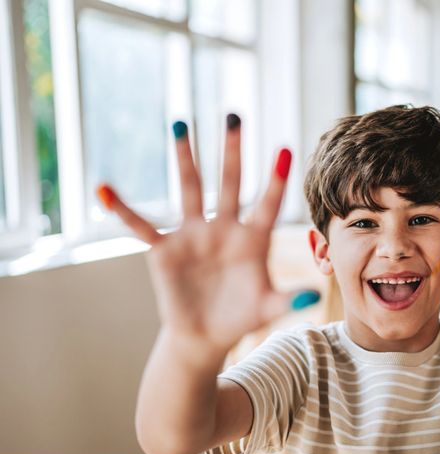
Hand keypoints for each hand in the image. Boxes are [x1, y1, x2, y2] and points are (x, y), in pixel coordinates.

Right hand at [96, 115, 318, 351]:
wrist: (205, 335)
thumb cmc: (241, 317)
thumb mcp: (267, 309)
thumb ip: (289, 300)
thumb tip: (315, 298)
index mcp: (253, 239)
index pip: (266, 204)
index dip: (275, 180)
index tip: (284, 148)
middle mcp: (224, 228)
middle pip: (229, 183)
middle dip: (232, 150)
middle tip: (233, 114)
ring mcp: (194, 235)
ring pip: (189, 189)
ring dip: (186, 158)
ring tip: (181, 124)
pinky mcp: (165, 249)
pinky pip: (142, 226)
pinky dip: (123, 209)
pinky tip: (105, 189)